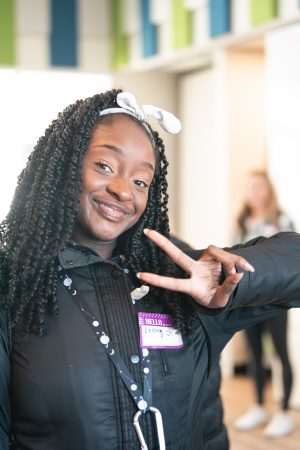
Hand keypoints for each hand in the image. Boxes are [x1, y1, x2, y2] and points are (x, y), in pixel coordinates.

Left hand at [137, 229, 254, 307]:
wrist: (227, 291)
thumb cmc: (218, 298)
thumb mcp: (222, 300)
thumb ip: (228, 288)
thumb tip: (237, 275)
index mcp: (192, 286)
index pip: (173, 283)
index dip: (157, 280)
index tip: (140, 275)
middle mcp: (195, 271)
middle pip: (177, 255)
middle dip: (162, 243)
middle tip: (146, 232)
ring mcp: (203, 262)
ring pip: (215, 253)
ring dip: (229, 262)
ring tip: (238, 274)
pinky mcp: (213, 256)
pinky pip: (226, 253)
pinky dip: (237, 261)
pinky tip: (246, 268)